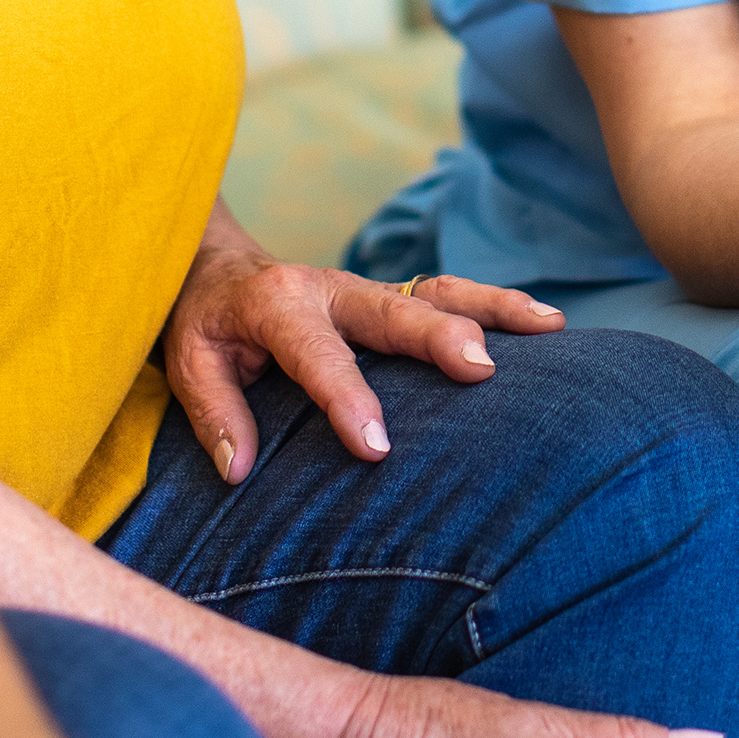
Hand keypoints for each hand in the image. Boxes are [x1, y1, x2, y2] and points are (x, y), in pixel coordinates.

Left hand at [164, 210, 566, 479]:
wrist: (216, 267)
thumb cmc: (203, 323)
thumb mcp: (188, 363)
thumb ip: (216, 413)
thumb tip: (240, 471)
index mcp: (278, 304)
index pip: (317, 356)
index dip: (346, 399)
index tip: (376, 447)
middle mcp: (332, 289)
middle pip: (395, 311)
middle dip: (440, 336)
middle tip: (482, 367)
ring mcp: (367, 289)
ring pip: (437, 292)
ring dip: (493, 308)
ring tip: (550, 327)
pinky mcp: (389, 297)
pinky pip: (446, 296)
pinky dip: (494, 306)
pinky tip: (542, 326)